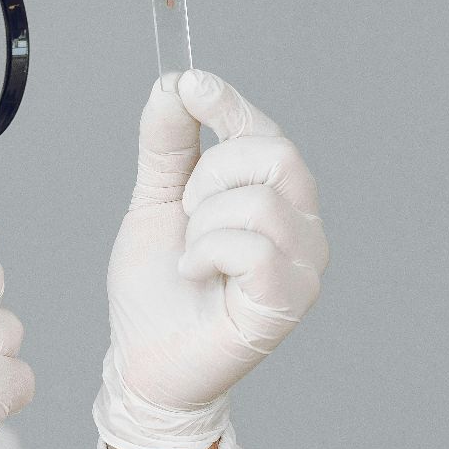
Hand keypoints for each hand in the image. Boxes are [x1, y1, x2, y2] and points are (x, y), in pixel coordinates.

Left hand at [94, 70, 327, 448]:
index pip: (267, 134)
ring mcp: (303, 267)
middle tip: (186, 214)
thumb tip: (174, 85)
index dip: (230, 104)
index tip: (192, 85)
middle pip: (276, 154)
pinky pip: (253, 246)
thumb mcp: (155, 203)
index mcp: (277, 202)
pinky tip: (196, 276)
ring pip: (259, 201)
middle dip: (211, 174)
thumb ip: (167, 146)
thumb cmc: (158, 292)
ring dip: (202, 225)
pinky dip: (208, 254)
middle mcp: (303, 230)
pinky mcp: (288, 301)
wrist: (144, 362)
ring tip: (191, 257)